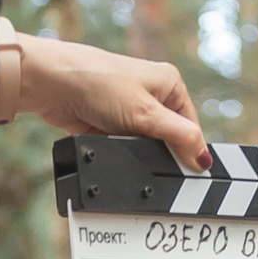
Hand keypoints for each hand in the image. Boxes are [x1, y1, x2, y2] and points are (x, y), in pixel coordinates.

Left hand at [18, 35, 207, 171]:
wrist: (53, 83)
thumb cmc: (99, 84)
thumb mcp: (147, 115)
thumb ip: (179, 138)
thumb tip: (204, 159)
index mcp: (169, 83)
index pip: (191, 126)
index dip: (189, 151)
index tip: (186, 175)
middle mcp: (152, 93)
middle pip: (168, 137)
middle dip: (159, 152)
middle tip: (154, 166)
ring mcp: (130, 108)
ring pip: (145, 144)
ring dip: (137, 152)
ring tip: (126, 147)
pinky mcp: (110, 122)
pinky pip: (124, 146)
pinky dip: (120, 151)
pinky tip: (113, 148)